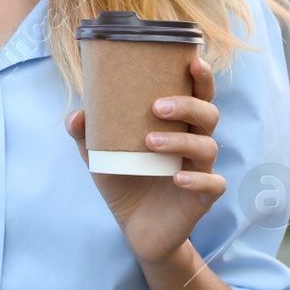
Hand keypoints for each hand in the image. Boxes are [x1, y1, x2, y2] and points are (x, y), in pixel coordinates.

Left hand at [65, 56, 225, 264]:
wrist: (136, 229)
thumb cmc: (124, 181)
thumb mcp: (100, 156)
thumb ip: (86, 134)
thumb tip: (76, 114)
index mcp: (177, 126)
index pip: (197, 95)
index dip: (201, 77)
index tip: (192, 61)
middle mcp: (194, 143)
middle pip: (208, 115)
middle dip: (187, 105)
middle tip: (157, 106)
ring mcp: (201, 170)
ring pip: (207, 147)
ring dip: (180, 141)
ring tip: (150, 142)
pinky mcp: (202, 198)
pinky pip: (212, 185)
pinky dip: (197, 180)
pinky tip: (177, 178)